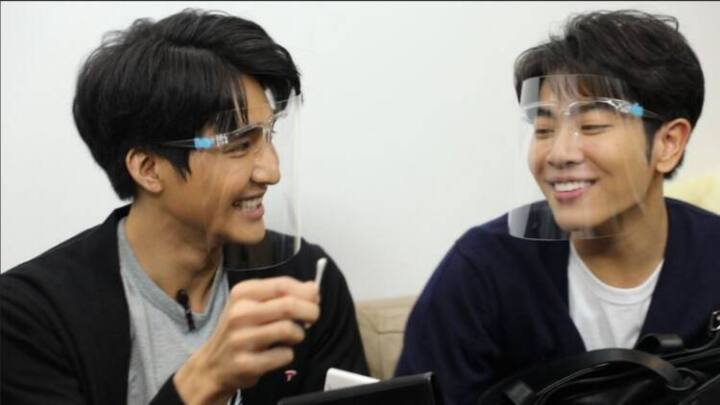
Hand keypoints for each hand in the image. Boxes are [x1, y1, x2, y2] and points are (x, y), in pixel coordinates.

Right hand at [174, 276, 319, 403]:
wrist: (212, 364)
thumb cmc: (239, 331)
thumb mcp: (253, 304)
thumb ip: (282, 294)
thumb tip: (313, 287)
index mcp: (242, 293)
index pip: (283, 284)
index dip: (306, 291)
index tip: (315, 298)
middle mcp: (239, 313)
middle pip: (289, 305)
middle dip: (311, 311)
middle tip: (312, 318)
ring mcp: (241, 339)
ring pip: (289, 330)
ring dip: (299, 335)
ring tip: (291, 337)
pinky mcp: (246, 363)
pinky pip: (284, 355)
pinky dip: (288, 354)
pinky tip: (278, 353)